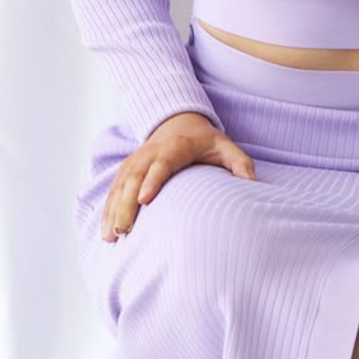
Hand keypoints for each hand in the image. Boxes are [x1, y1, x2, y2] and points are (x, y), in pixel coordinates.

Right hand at [100, 111, 255, 241]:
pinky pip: (113, 189)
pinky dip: (107, 209)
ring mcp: (136, 160)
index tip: (146, 200)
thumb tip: (253, 184)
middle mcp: (151, 152)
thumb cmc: (204, 140)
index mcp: (176, 147)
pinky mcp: (126, 169)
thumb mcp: (225, 145)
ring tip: (111, 236)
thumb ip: (240, 163)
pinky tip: (105, 231)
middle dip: (126, 203)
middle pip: (135, 177)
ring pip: (120, 184)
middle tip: (123, 230)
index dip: (153, 180)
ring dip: (113, 210)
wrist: (179, 121)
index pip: (162, 163)